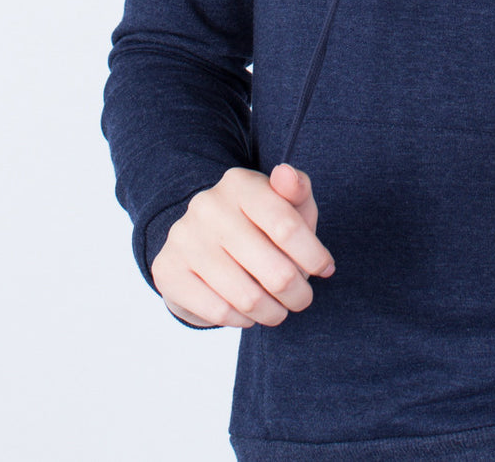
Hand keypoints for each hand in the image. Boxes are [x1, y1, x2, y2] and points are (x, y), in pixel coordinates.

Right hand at [150, 163, 335, 328]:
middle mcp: (207, 206)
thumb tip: (286, 175)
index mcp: (239, 183)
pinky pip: (220, 312)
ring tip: (279, 309)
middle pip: (274, 270)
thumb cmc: (259, 224)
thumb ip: (297, 189)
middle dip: (298, 292)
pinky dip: (243, 320)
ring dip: (274, 312)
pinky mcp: (168, 270)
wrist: (201, 242)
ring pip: (249, 297)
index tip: (326, 269)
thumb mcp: (285, 203)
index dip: (313, 256)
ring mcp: (184, 238)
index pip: (287, 226)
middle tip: (302, 297)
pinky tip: (249, 313)